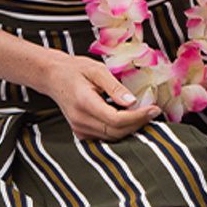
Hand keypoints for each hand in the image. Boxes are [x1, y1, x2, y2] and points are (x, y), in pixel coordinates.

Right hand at [36, 52, 160, 141]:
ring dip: (130, 128)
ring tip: (143, 114)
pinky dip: (120, 130)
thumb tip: (133, 102)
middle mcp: (80, 120)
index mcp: (84, 102)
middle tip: (153, 112)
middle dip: (138, 123)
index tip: (154, 109)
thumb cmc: (75, 70)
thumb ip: (114, 87)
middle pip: (116, 131)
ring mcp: (79, 129)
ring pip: (112, 137)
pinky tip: (128, 118)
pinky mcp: (81, 133)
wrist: (53, 77)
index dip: (138, 117)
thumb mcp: (96, 70)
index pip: (116, 119)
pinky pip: (105, 136)